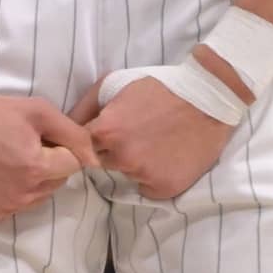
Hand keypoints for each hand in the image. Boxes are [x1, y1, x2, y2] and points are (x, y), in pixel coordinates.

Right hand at [0, 85, 97, 224]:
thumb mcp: (37, 111)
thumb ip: (73, 134)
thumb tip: (96, 158)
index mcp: (37, 168)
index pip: (71, 165)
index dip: (58, 148)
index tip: (38, 137)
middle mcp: (23, 195)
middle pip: (55, 183)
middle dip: (47, 166)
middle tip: (21, 145)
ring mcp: (4, 208)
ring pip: (37, 197)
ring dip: (31, 181)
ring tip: (7, 158)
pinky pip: (14, 207)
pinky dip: (10, 193)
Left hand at [70, 78, 233, 200]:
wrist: (208, 100)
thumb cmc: (159, 88)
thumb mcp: (114, 84)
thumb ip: (84, 107)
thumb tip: (63, 127)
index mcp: (105, 132)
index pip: (80, 148)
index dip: (91, 141)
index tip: (103, 135)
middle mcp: (121, 157)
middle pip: (102, 162)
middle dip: (112, 151)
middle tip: (135, 135)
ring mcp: (143, 175)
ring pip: (126, 174)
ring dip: (134, 162)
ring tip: (155, 141)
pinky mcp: (164, 188)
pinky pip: (147, 188)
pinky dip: (153, 176)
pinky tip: (166, 157)